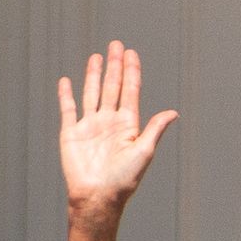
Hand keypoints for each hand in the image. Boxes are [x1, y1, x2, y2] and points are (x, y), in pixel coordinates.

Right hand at [58, 41, 177, 223]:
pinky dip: (66, 95)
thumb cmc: (124, 178)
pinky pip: (68, 109)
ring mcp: (90, 126)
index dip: (131, 72)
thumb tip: (174, 112)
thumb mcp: (144, 151)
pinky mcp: (71, 133)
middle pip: (112, 87)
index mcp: (128, 125)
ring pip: (92, 93)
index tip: (132, 53)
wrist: (98, 195)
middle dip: (115, 66)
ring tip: (97, 56)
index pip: (130, 91)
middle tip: (117, 44)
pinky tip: (67, 81)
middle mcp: (110, 122)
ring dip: (94, 75)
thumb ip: (155, 129)